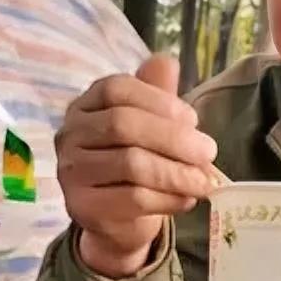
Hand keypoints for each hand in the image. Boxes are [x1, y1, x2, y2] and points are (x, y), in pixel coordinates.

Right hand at [55, 56, 217, 278]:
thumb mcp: (151, 124)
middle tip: (209, 153)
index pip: (117, 89)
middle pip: (124, 125)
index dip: (160, 102)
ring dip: (177, 173)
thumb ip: (158, 93)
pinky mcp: (82, 207)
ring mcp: (71, 172)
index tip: (194, 120)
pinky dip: (168, 199)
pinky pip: (132, 199)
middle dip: (174, 138)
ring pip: (131, 165)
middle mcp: (71, 133)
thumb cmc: (138, 161)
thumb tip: (166, 61)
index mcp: (87, 104)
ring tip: (205, 182)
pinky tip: (188, 200)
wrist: (118, 219)